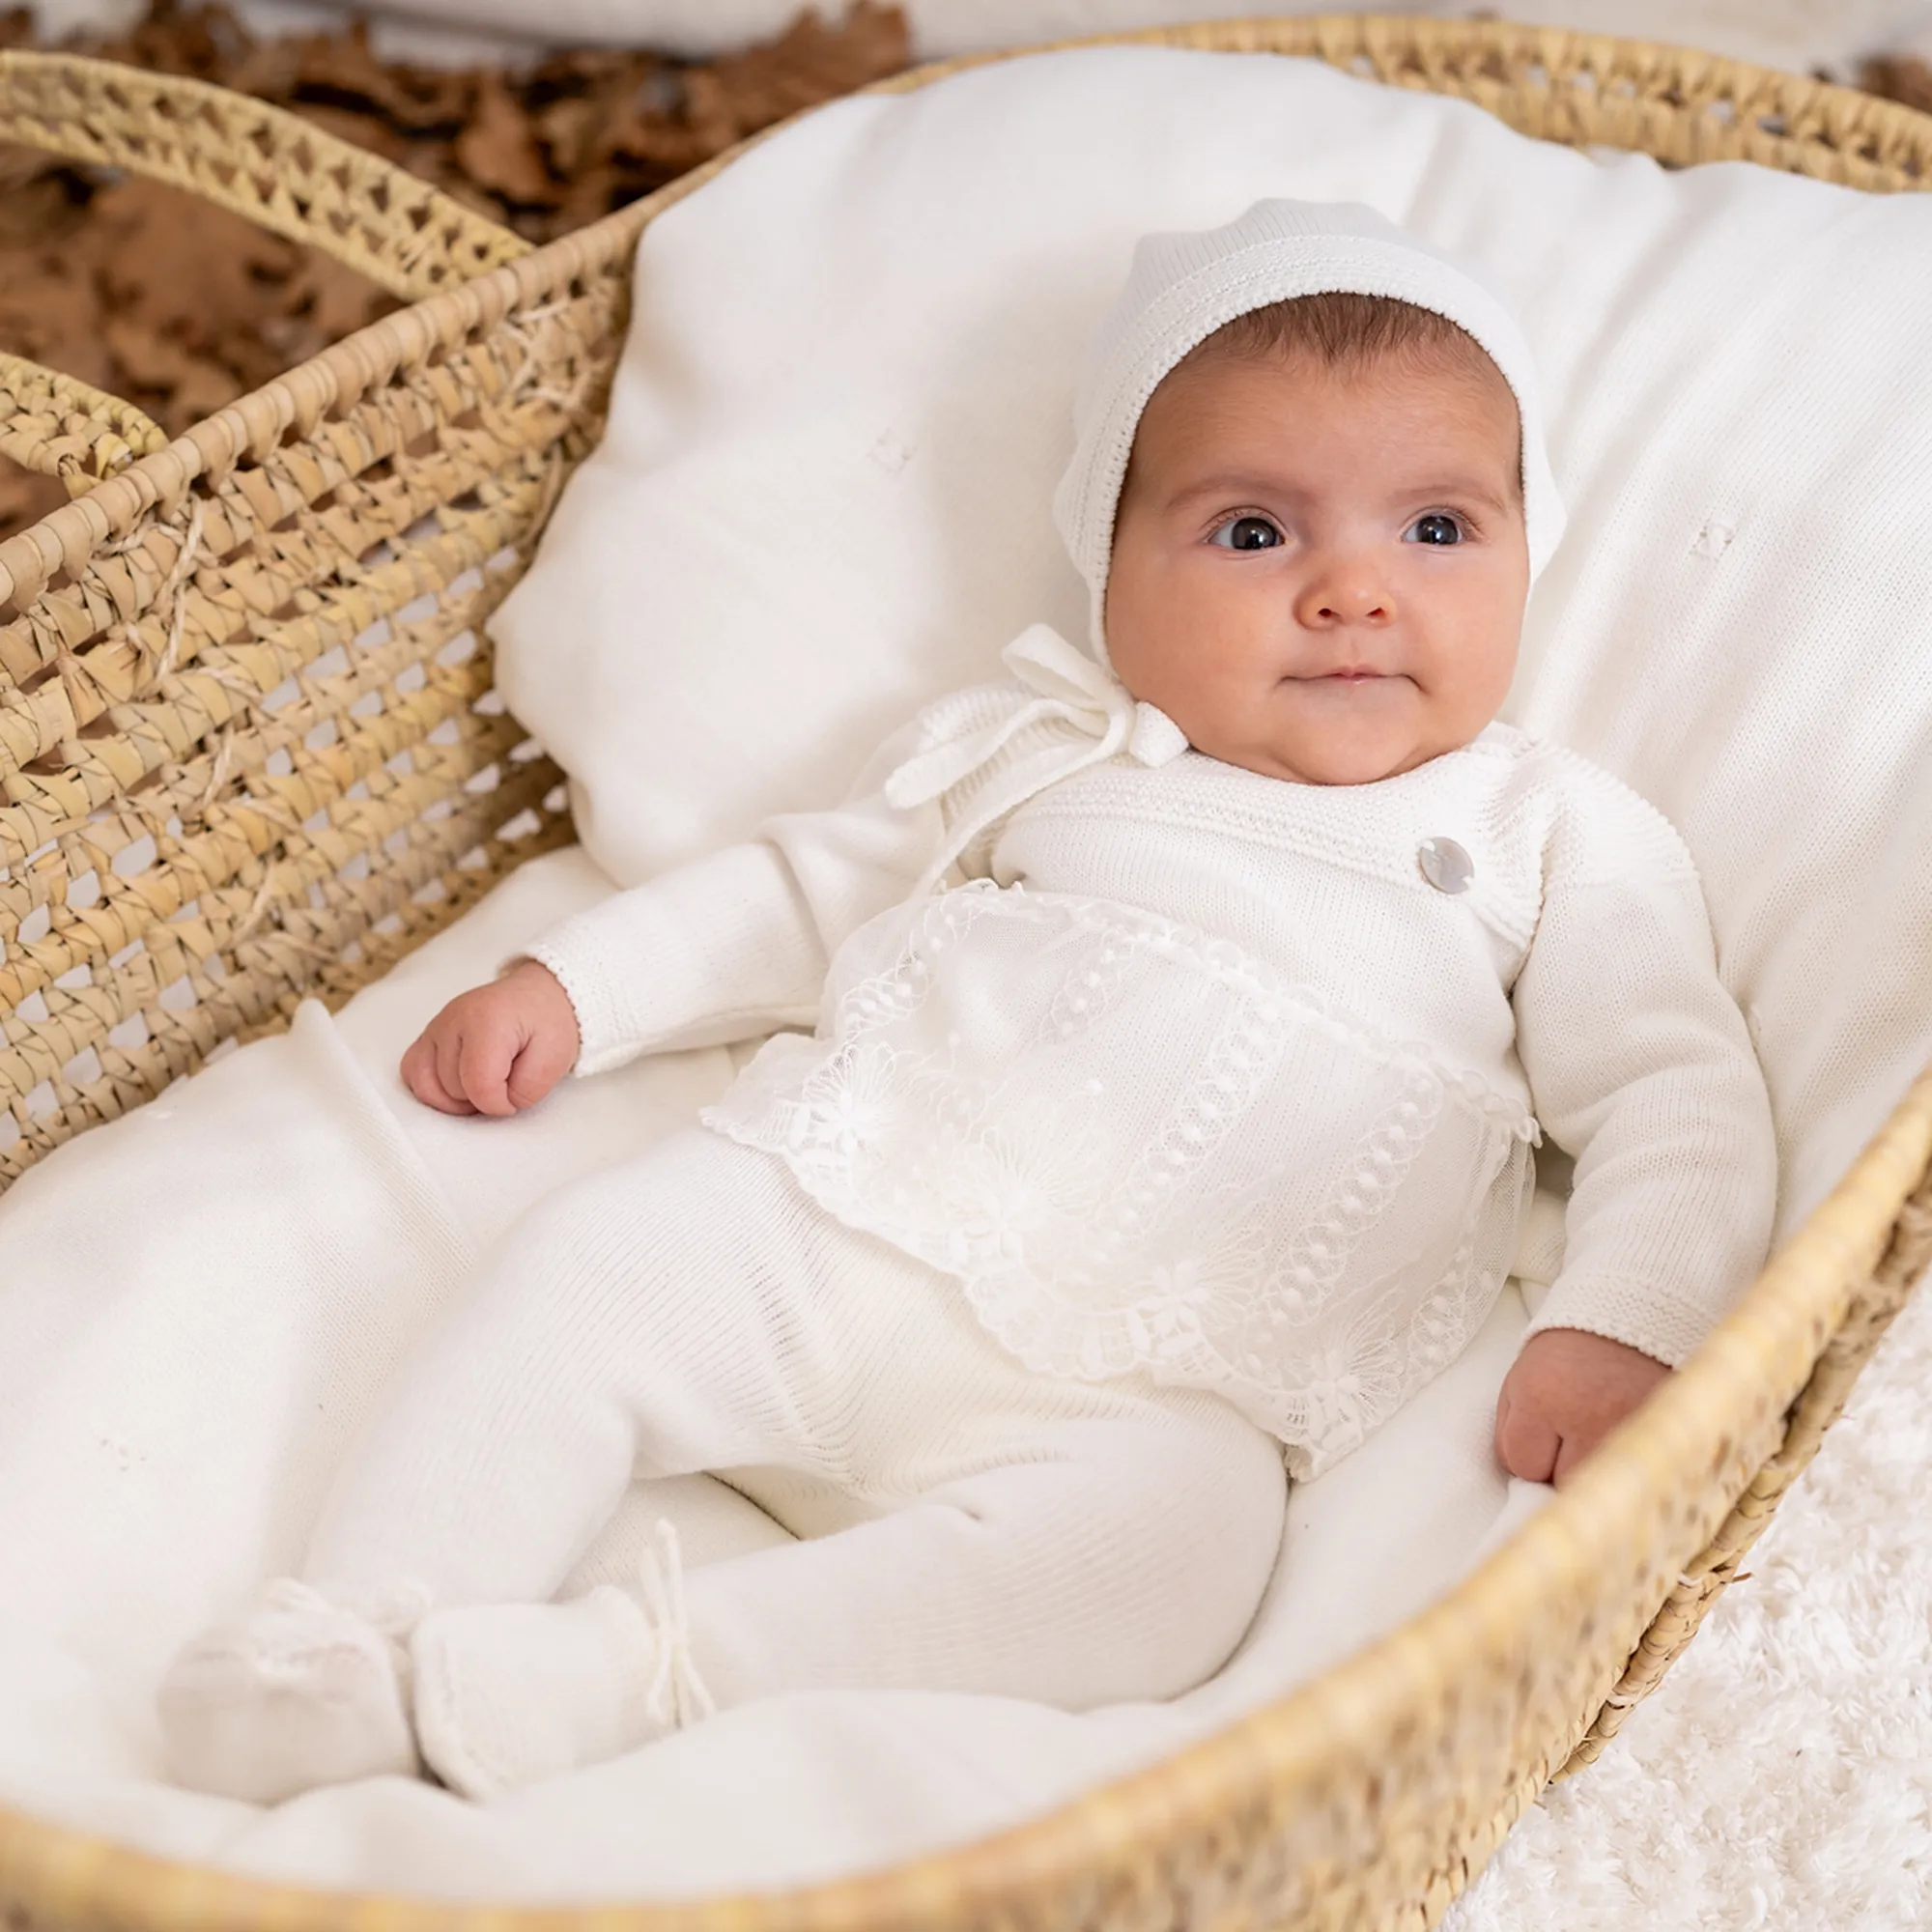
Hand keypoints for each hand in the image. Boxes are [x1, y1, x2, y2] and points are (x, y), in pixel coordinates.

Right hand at [400, 959, 581, 1117]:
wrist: (539, 997)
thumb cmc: (548, 1024)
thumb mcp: (555, 1058)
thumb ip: (527, 1089)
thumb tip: (494, 1105)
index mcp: (487, 1021)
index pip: (479, 1085)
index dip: (500, 1104)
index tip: (517, 1097)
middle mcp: (453, 1019)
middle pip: (453, 1089)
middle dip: (480, 1098)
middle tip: (505, 1083)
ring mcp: (436, 1026)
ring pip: (426, 1085)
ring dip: (454, 1098)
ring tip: (481, 1086)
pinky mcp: (428, 1035)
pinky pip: (412, 1071)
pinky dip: (430, 1087)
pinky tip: (457, 1085)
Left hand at [1493, 1327, 1670, 1485]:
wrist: (1627, 1319)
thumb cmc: (1567, 1352)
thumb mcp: (1522, 1380)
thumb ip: (1512, 1429)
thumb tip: (1519, 1475)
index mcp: (1541, 1397)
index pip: (1520, 1463)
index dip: (1526, 1451)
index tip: (1541, 1429)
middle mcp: (1586, 1419)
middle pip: (1561, 1483)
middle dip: (1560, 1465)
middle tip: (1572, 1430)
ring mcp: (1630, 1431)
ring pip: (1599, 1484)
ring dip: (1594, 1467)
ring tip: (1599, 1432)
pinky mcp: (1663, 1434)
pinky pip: (1635, 1474)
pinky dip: (1626, 1463)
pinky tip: (1625, 1437)